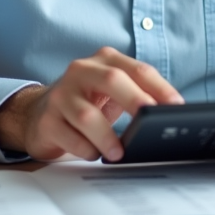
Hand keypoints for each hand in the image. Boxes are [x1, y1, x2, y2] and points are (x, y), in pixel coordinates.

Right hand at [0, 47, 182, 161]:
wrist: (37, 114)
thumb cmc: (85, 102)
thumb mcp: (112, 92)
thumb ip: (137, 96)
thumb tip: (169, 115)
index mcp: (104, 61)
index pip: (137, 69)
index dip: (159, 87)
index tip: (176, 106)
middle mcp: (81, 71)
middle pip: (111, 80)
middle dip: (134, 100)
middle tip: (149, 121)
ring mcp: (61, 95)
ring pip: (86, 114)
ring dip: (106, 136)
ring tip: (119, 152)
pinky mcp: (47, 119)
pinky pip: (68, 136)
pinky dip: (85, 148)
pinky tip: (94, 153)